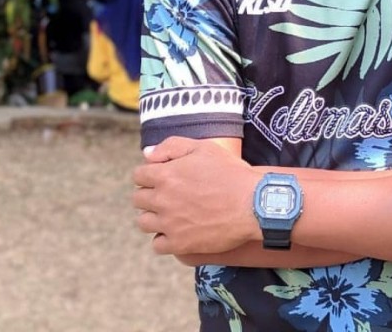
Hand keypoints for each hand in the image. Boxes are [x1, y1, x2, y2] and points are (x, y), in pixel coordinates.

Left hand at [132, 136, 254, 255]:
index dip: (150, 173)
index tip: (163, 176)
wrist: (253, 203)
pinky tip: (177, 230)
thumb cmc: (230, 172)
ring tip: (172, 212)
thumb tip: (147, 153)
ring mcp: (169, 224)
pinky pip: (157, 245)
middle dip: (150, 193)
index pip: (139, 175)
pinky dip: (164, 238)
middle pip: (138, 199)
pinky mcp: (179, 244)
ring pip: (144, 222)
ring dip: (154, 216)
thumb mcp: (204, 148)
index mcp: (165, 175)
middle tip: (169, 193)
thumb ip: (171, 146)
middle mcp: (162, 200)